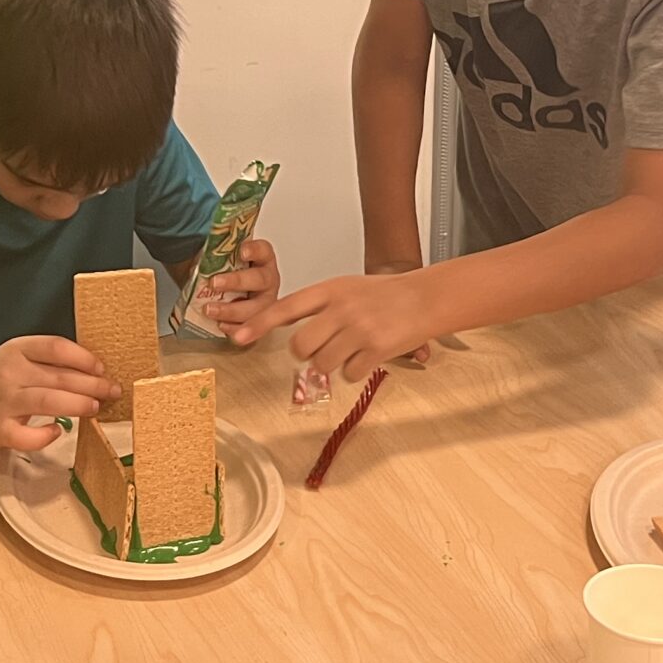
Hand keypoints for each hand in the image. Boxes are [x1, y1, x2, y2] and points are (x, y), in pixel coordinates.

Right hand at [0, 336, 119, 448]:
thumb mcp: (17, 357)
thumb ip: (48, 361)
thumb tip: (95, 373)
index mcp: (16, 349)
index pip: (56, 347)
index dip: (84, 357)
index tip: (101, 368)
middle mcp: (9, 373)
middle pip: (59, 376)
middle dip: (93, 385)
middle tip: (112, 391)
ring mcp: (3, 402)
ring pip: (48, 402)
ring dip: (78, 404)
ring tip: (96, 407)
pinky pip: (26, 436)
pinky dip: (45, 435)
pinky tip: (57, 430)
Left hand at [195, 238, 282, 327]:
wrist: (222, 295)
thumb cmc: (224, 274)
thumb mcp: (220, 259)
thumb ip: (215, 254)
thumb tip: (199, 248)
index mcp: (262, 259)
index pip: (263, 250)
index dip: (254, 250)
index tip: (242, 252)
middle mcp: (268, 280)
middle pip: (259, 279)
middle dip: (236, 282)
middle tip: (214, 282)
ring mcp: (266, 302)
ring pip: (257, 308)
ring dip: (232, 310)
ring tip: (210, 309)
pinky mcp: (259, 322)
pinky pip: (250, 328)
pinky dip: (235, 328)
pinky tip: (221, 325)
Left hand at [237, 269, 438, 381]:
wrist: (424, 298)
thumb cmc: (384, 294)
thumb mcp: (346, 288)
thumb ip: (319, 306)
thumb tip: (288, 331)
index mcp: (330, 290)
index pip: (286, 308)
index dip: (259, 324)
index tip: (238, 337)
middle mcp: (341, 308)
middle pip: (300, 346)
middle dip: (306, 354)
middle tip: (322, 348)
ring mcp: (358, 329)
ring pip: (322, 364)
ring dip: (332, 364)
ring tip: (350, 351)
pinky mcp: (375, 349)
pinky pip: (348, 374)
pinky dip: (355, 371)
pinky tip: (367, 357)